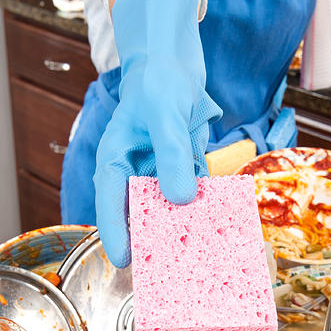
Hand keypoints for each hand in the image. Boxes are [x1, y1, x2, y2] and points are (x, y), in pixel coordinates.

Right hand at [94, 0, 220, 267]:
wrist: (176, 62)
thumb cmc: (159, 82)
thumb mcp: (164, 115)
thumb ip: (171, 155)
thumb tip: (181, 199)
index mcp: (115, 161)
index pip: (110, 204)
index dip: (115, 234)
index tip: (123, 261)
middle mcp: (134, 174)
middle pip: (138, 215)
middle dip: (152, 239)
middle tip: (168, 267)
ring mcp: (159, 175)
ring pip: (167, 210)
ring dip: (182, 228)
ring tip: (198, 256)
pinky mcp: (182, 171)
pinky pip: (192, 196)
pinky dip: (203, 209)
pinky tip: (219, 227)